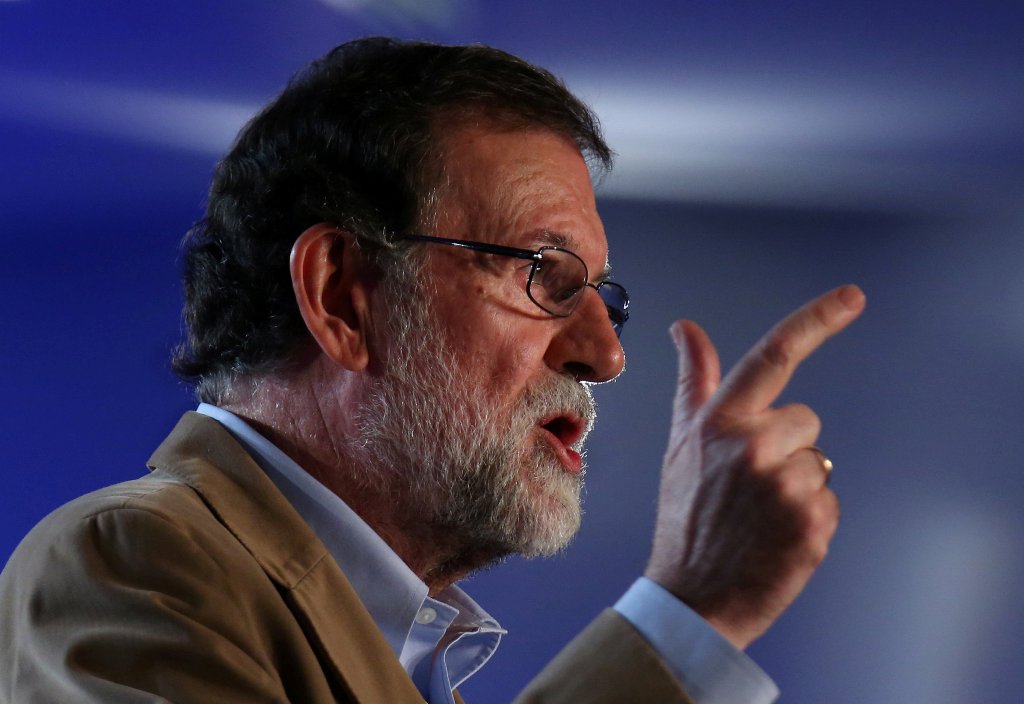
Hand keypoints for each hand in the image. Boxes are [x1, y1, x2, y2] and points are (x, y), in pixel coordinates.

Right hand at [644, 285, 865, 649]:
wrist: (693, 597)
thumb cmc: (686, 517)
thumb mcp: (681, 444)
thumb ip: (694, 382)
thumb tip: (685, 328)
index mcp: (718, 422)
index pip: (773, 356)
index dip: (816, 320)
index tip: (853, 296)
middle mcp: (752, 445)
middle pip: (804, 418)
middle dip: (786, 445)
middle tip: (746, 487)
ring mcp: (785, 484)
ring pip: (818, 461)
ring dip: (797, 484)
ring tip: (758, 515)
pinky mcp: (813, 520)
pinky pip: (829, 498)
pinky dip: (810, 517)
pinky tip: (776, 536)